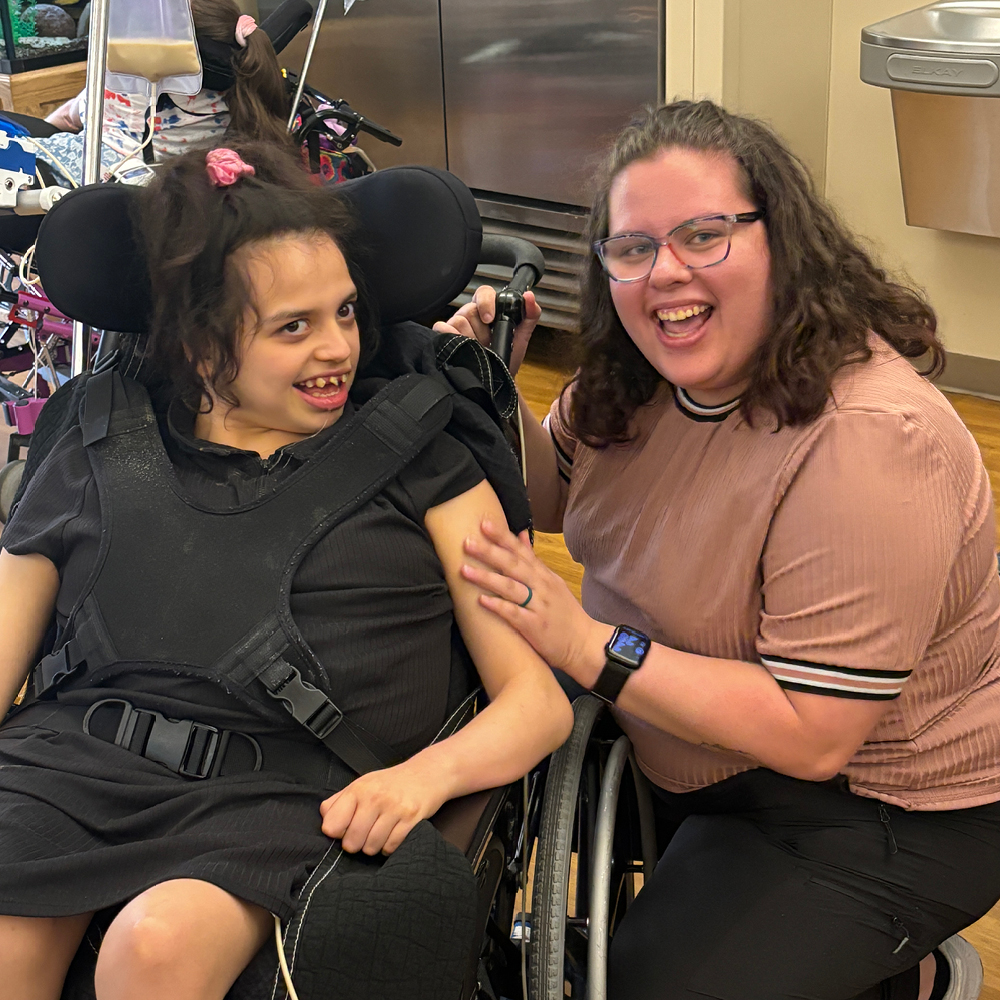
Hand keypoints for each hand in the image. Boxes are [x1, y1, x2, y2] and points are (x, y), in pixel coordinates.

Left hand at [319, 756, 450, 854]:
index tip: (345, 830)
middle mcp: (374, 798)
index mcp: (358, 790)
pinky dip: (390, 847)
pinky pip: (391, 847)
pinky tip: (393, 834)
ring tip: (381, 833)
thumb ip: (339, 802)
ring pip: (371, 848)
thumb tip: (325, 822)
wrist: (427, 773)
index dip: (337, 833)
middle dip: (357, 844)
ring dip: (375, 846)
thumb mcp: (362, 784)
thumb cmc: (391, 783)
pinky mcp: (412, 820)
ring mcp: (394, 809)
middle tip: (366, 834)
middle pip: (352, 842)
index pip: (332, 826)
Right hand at [432, 285, 540, 375]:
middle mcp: (471, 314)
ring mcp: (456, 324)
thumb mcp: (523, 335)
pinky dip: (451, 336)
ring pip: (458, 320)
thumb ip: (531, 314)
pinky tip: (462, 347)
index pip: (484, 292)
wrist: (498, 378)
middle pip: (470, 309)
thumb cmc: (508, 356)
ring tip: (478, 349)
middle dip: (481, 330)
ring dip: (471, 338)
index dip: (486, 303)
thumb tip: (529, 297)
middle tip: (488, 342)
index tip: (491, 318)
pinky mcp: (445, 335)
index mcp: (488, 308)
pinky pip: (442, 327)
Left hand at [461, 518, 608, 684]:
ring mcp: (538, 606)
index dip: (502, 537)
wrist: (583, 643)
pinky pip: (514, 614)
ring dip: (487, 577)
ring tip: (465, 569)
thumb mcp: (552, 581)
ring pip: (511, 587)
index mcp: (543, 575)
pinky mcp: (534, 626)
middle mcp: (541, 586)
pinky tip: (481, 600)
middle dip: (490, 552)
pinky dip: (498, 606)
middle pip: (513, 565)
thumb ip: (534, 560)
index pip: (521, 551)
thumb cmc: (564, 612)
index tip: (483, 523)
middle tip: (467, 542)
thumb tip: (520, 534)